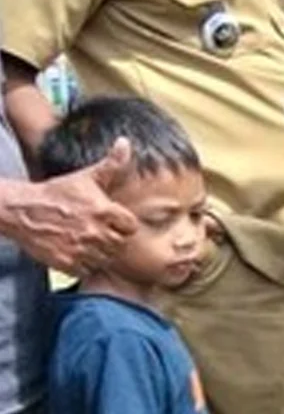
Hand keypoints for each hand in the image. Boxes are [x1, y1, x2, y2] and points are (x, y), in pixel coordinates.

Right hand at [1, 137, 137, 273]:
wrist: (21, 209)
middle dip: (112, 239)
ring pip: (105, 259)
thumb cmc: (56, 192)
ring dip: (99, 253)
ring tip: (86, 241)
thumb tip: (125, 143)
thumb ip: (111, 164)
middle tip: (97, 231)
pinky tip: (76, 251)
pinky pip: (87, 270)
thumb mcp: (86, 176)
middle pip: (120, 245)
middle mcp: (95, 232)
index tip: (113, 221)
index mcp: (104, 211)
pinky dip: (84, 264)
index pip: (131, 227)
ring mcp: (81, 249)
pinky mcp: (67, 263)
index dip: (124, 225)